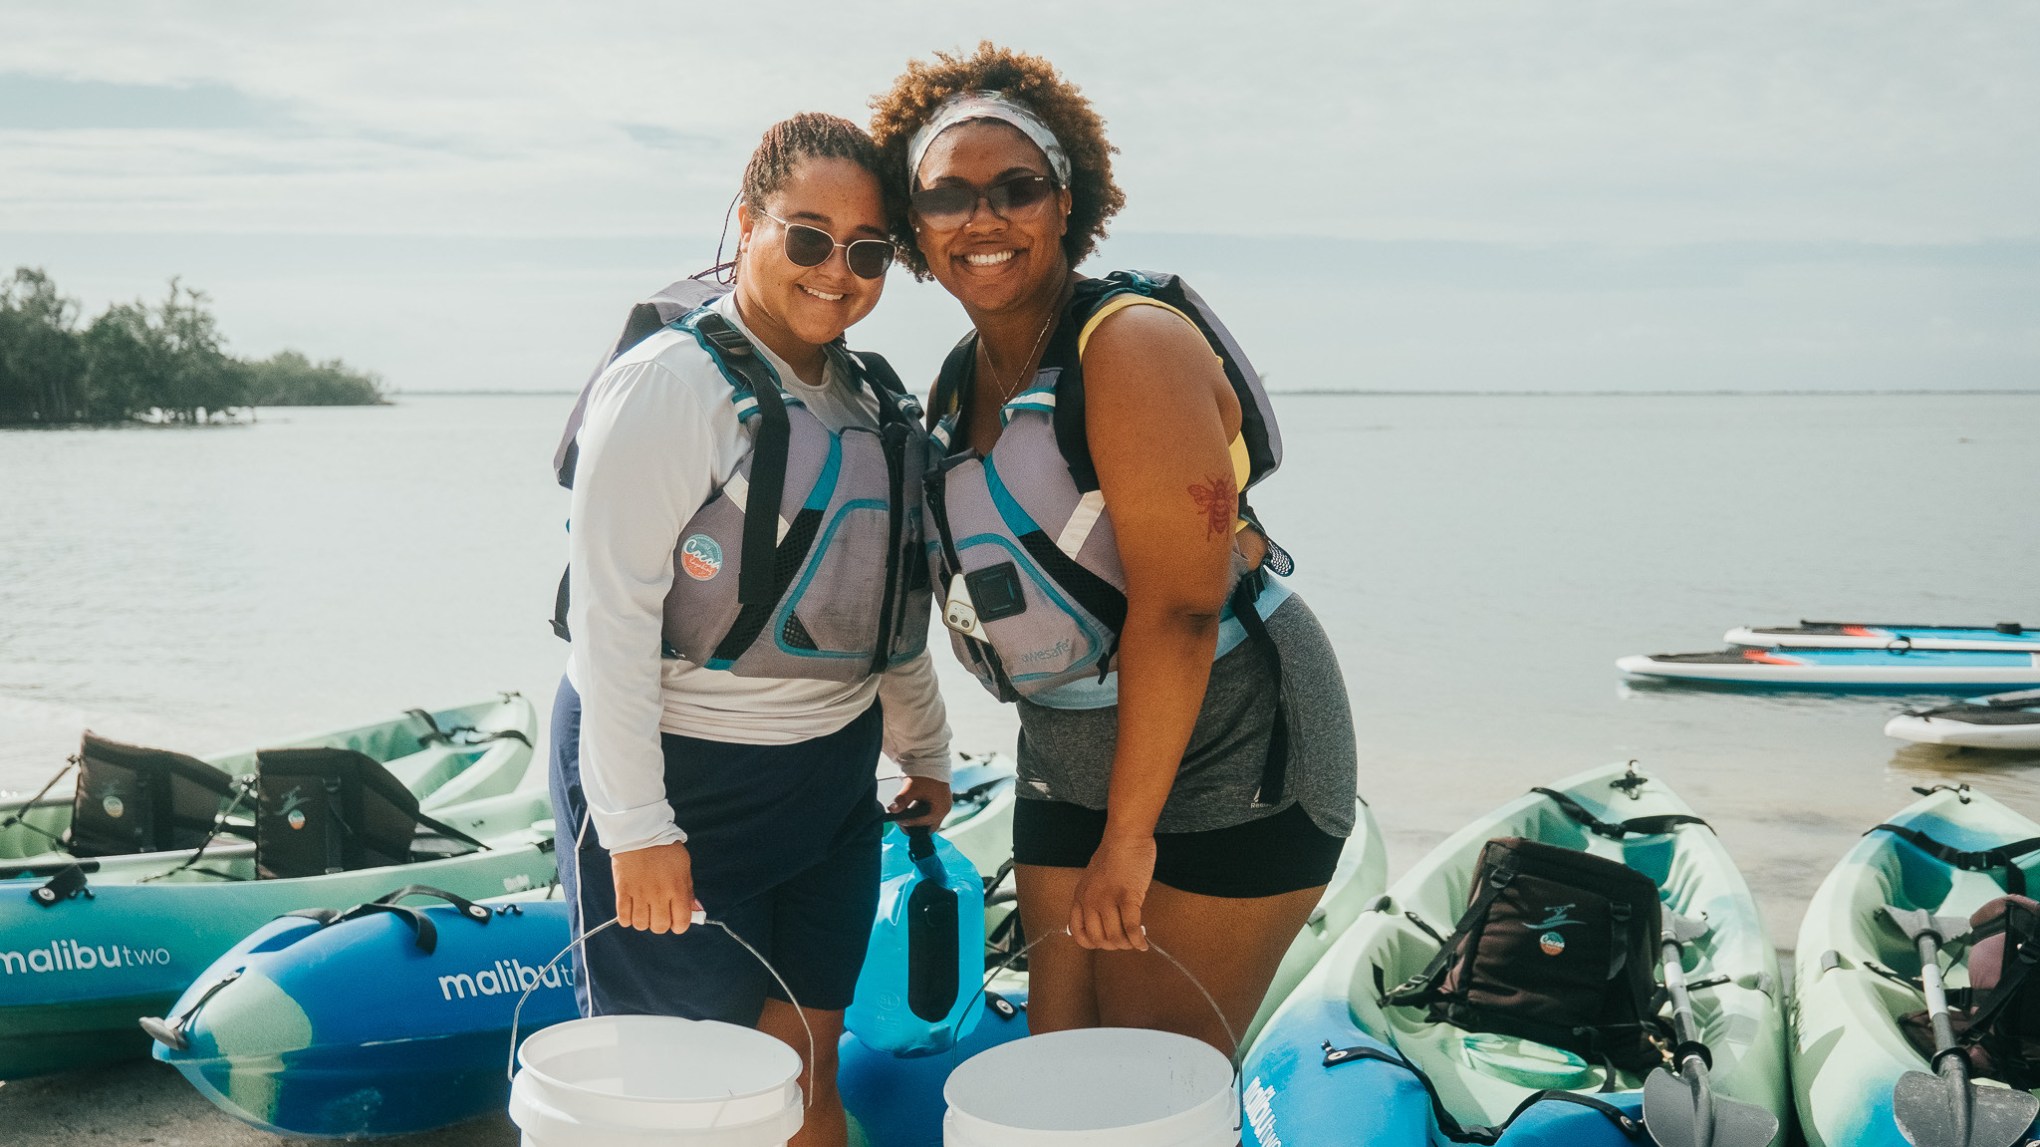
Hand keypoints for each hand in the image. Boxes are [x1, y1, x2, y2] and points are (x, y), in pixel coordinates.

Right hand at [610, 841, 701, 933]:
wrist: (640, 832)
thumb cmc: (666, 849)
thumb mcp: (684, 867)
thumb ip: (688, 891)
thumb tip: (695, 911)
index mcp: (677, 888)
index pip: (681, 922)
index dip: (679, 925)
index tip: (675, 920)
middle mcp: (659, 894)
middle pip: (660, 927)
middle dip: (660, 924)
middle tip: (658, 914)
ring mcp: (639, 893)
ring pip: (641, 925)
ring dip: (643, 922)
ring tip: (644, 910)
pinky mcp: (622, 890)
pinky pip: (623, 917)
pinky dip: (627, 919)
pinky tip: (631, 909)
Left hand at [888, 776, 951, 827]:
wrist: (931, 760)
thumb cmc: (925, 774)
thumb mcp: (912, 787)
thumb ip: (902, 800)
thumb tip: (892, 809)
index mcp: (941, 808)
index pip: (922, 822)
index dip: (908, 822)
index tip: (897, 820)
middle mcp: (945, 809)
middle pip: (928, 826)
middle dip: (915, 825)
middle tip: (901, 822)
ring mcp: (943, 805)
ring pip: (929, 820)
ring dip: (917, 819)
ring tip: (905, 814)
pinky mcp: (940, 801)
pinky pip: (930, 813)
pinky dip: (921, 813)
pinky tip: (911, 808)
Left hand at [1069, 832, 1156, 950]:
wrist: (1126, 836)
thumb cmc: (1114, 854)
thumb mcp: (1092, 878)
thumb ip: (1093, 898)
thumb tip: (1102, 920)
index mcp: (1080, 897)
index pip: (1078, 933)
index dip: (1093, 943)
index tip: (1106, 941)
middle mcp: (1090, 901)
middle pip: (1098, 939)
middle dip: (1113, 946)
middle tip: (1125, 941)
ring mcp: (1107, 899)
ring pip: (1115, 937)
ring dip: (1127, 944)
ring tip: (1136, 941)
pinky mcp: (1127, 897)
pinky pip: (1131, 928)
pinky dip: (1138, 940)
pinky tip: (1143, 942)